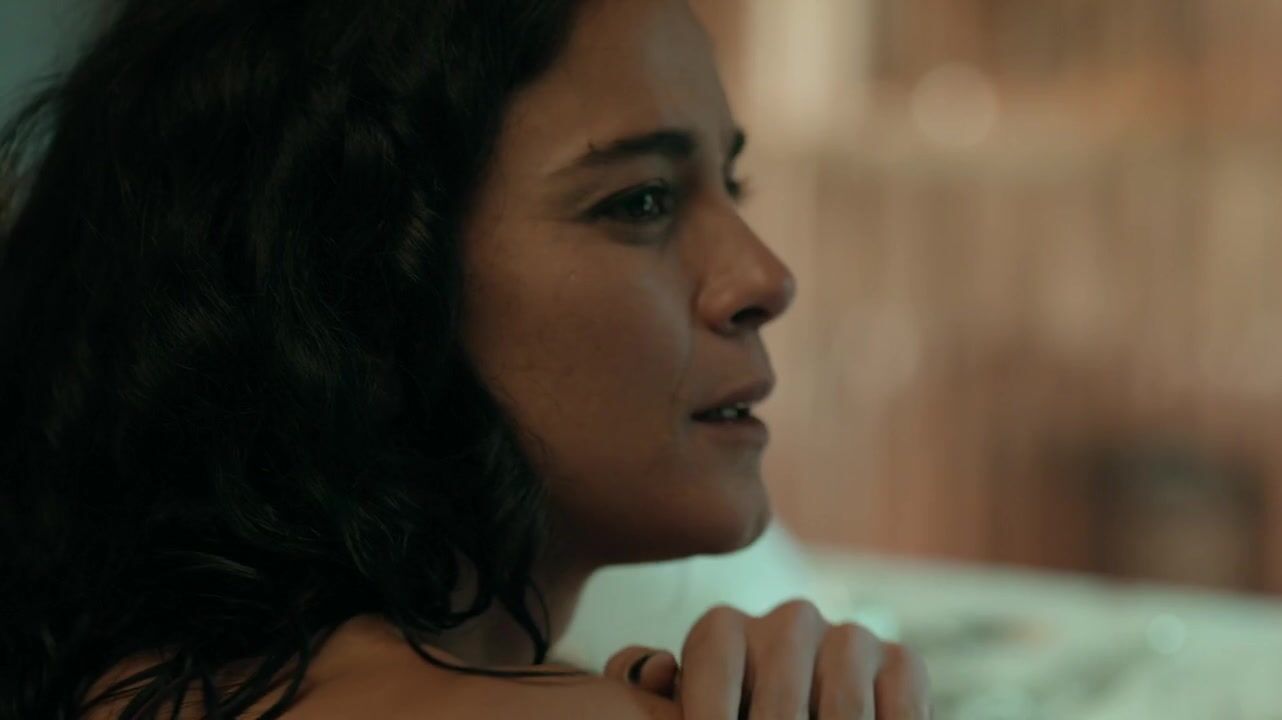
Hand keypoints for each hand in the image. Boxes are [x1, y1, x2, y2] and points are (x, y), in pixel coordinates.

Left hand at [603, 599, 929, 718]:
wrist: (811, 712)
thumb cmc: (736, 718)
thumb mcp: (694, 711)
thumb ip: (656, 700)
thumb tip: (656, 670)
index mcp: (725, 630)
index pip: (715, 656)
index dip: (709, 709)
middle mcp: (788, 622)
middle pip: (780, 696)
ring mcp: (851, 639)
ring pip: (843, 709)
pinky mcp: (905, 664)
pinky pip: (902, 706)